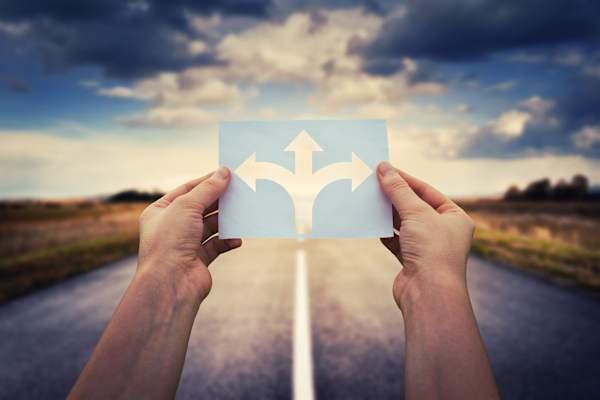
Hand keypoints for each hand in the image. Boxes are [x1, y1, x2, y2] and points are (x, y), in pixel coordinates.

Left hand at [136, 166, 241, 304]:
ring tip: (242, 213)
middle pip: (200, 207)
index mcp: (159, 212)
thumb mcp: (187, 206)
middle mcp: (171, 227)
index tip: (227, 174)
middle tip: (240, 191)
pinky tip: (237, 239)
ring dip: (226, 220)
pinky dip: (228, 240)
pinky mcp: (198, 259)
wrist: (170, 283)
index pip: (186, 190)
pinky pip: (217, 245)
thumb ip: (208, 188)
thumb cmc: (169, 242)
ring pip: (210, 226)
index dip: (207, 181)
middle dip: (219, 201)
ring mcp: (184, 244)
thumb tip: (224, 172)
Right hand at [377, 161, 474, 309]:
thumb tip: (384, 168)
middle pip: (414, 207)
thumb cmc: (432, 250)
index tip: (385, 169)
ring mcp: (427, 248)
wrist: (428, 294)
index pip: (427, 192)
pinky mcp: (411, 261)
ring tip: (369, 200)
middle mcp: (444, 232)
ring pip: (404, 224)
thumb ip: (398, 190)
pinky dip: (384, 232)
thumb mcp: (415, 212)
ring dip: (387, 214)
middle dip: (394, 197)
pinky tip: (371, 223)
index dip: (406, 180)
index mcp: (455, 218)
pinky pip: (396, 240)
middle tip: (373, 183)